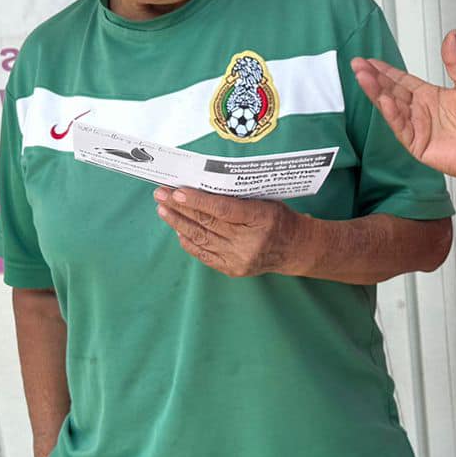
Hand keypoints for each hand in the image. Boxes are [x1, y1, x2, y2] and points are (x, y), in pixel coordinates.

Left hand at [154, 187, 309, 277]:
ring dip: (178, 223)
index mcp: (262, 218)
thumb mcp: (264, 200)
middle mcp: (249, 242)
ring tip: (163, 209)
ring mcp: (240, 258)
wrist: (294, 248)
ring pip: (202, 238)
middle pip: (208, 223)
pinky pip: (204, 254)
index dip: (198, 201)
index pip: (224, 209)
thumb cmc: (278, 217)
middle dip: (180, 207)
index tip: (177, 192)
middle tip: (161, 194)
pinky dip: (189, 241)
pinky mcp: (233, 269)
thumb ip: (236, 196)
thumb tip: (200, 187)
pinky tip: (177, 229)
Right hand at [351, 31, 455, 187]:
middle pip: (391, 91)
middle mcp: (419, 110)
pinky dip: (392, 114)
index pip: (401, 80)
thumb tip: (451, 35)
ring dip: (376, 92)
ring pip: (391, 107)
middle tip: (357, 64)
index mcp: (429, 95)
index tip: (368, 60)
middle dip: (373, 78)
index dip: (385, 70)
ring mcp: (416, 127)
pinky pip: (400, 126)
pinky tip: (383, 101)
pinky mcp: (416, 143)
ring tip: (362, 77)